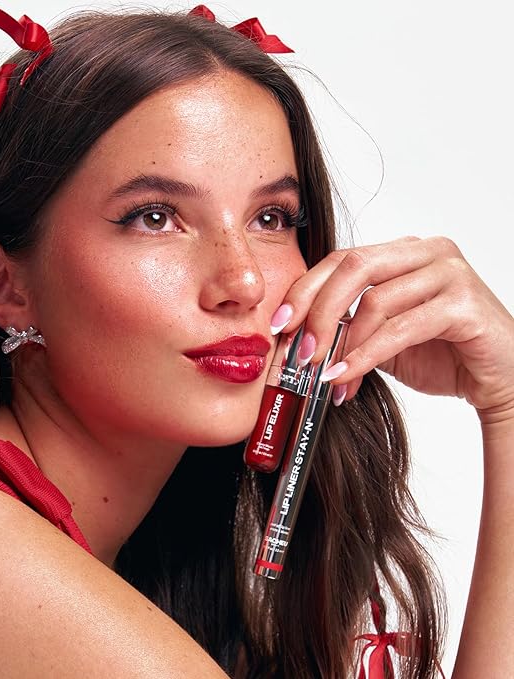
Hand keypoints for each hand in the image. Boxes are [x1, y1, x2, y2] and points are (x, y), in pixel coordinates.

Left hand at [273, 236, 513, 423]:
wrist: (496, 378)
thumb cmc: (441, 352)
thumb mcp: (382, 335)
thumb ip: (347, 325)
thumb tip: (297, 339)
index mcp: (402, 252)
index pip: (341, 259)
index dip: (304, 289)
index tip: (278, 322)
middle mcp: (427, 252)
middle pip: (353, 267)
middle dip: (316, 310)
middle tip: (298, 349)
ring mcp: (449, 272)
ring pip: (375, 300)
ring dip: (341, 343)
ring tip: (322, 373)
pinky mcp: (464, 303)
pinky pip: (400, 328)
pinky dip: (365, 356)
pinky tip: (345, 377)